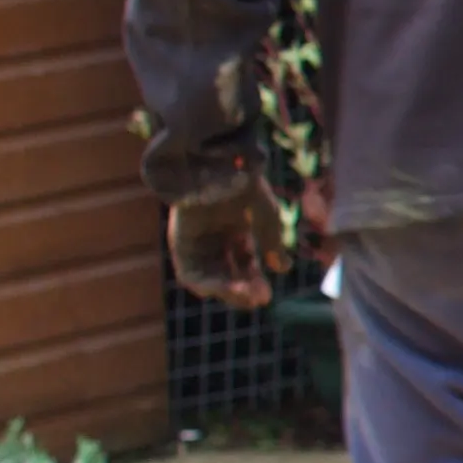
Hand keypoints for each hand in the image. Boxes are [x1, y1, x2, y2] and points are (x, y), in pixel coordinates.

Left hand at [166, 186, 280, 310]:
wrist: (217, 164)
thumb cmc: (243, 184)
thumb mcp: (265, 216)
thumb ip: (272, 242)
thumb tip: (282, 269)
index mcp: (235, 229)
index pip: (244, 264)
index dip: (254, 281)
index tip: (266, 295)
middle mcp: (215, 238)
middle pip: (227, 274)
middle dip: (243, 289)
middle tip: (260, 298)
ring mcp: (196, 241)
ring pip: (209, 277)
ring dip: (226, 291)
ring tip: (245, 295)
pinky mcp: (180, 243)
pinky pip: (190, 273)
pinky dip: (205, 284)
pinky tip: (223, 288)